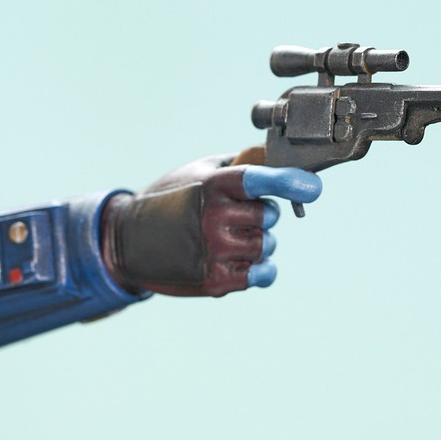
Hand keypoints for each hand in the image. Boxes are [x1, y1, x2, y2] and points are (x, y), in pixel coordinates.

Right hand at [99, 152, 320, 296]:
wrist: (128, 242)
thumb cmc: (170, 201)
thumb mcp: (199, 172)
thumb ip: (240, 165)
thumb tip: (276, 158)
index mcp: (212, 186)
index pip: (258, 180)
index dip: (288, 182)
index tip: (312, 188)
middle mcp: (214, 218)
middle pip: (270, 217)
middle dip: (260, 216)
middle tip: (235, 218)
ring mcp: (215, 251)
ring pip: (267, 245)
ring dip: (258, 243)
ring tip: (228, 240)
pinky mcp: (216, 281)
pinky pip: (262, 273)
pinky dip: (260, 269)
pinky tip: (245, 262)